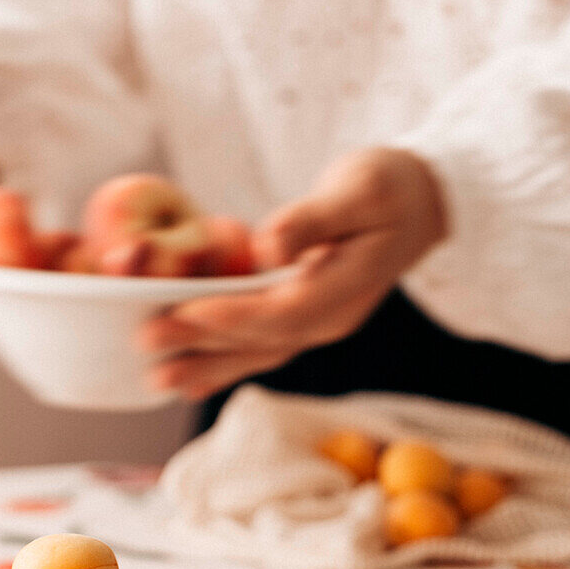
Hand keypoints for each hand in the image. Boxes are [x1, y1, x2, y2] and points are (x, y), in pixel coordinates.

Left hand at [140, 148, 445, 399]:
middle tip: (147, 347)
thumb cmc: (390, 187)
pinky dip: (224, 361)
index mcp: (345, 290)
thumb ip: (315, 219)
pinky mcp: (304, 317)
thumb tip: (267, 246)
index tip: (183, 312)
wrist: (422, 204)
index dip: (231, 316)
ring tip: (157, 381)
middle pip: (261, 341)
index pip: (281, 312)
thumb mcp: (361, 189)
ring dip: (207, 367)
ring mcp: (318, 323)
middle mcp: (330, 318)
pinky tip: (191, 376)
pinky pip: (260, 347)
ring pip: (257, 353)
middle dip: (202, 346)